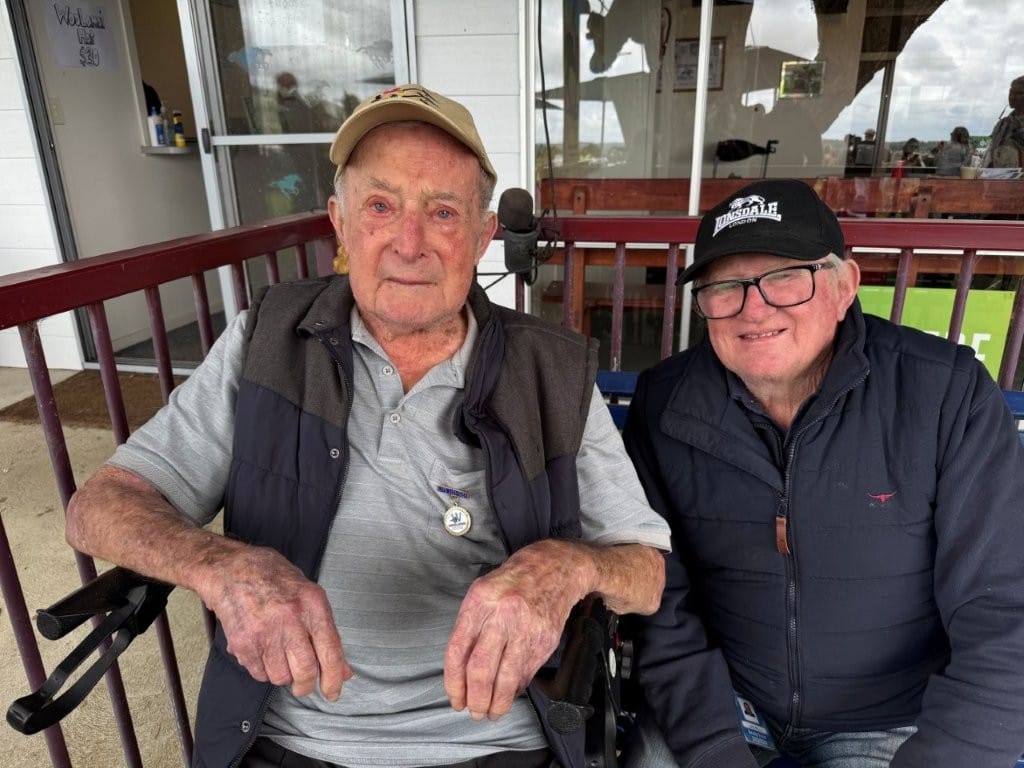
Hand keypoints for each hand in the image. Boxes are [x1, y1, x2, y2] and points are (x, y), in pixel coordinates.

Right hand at [199, 545, 351, 699]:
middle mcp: (290, 619)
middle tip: (303, 683)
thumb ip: (327, 633)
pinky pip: (259, 674)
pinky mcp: (243, 644)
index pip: (330, 651)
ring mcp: (264, 633)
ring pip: (281, 677)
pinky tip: (262, 649)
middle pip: (305, 671)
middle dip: (306, 684)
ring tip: (278, 653)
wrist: (231, 570)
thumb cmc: (274, 578)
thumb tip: (342, 670)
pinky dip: (263, 669)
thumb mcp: (309, 595)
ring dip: (283, 674)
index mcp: (312, 604)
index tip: (333, 692)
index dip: (334, 678)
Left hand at [444, 539, 593, 719]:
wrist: (554, 569)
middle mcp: (503, 615)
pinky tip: (509, 693)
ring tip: (491, 711)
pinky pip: (526, 674)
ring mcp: (526, 629)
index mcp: (480, 602)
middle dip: (475, 698)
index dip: (454, 682)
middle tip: (473, 710)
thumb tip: (460, 670)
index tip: (455, 697)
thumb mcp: (481, 593)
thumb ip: (469, 627)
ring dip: (497, 703)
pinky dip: (515, 689)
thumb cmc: (512, 582)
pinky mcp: (544, 641)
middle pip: (481, 669)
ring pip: (506, 679)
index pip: (458, 651)